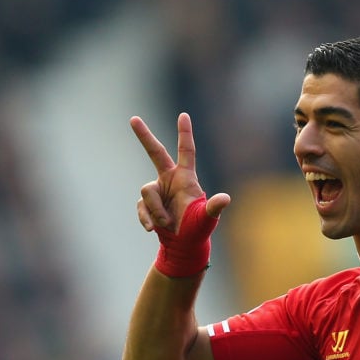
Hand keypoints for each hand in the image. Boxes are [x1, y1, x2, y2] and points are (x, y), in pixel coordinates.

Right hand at [130, 112, 229, 233]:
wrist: (183, 244)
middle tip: (133, 119)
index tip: (184, 115)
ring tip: (167, 223)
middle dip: (144, 136)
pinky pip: (141, 207)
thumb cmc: (199, 229)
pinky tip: (153, 228)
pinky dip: (146, 218)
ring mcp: (157, 191)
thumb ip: (214, 207)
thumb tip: (226, 199)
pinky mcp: (147, 204)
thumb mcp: (207, 218)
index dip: (185, 134)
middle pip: (155, 152)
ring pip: (146, 192)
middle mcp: (169, 179)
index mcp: (186, 178)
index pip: (186, 151)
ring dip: (156, 210)